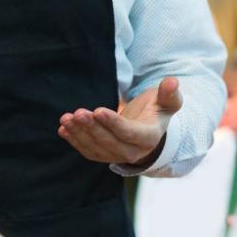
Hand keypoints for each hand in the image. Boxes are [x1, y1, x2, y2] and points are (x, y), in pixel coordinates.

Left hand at [58, 77, 181, 166]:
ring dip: (79, 134)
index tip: (98, 110)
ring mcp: (117, 155)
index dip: (113, 123)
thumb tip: (172, 81)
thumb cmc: (157, 110)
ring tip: (67, 118)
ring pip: (96, 148)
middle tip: (78, 113)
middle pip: (109, 142)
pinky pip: (88, 150)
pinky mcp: (104, 154)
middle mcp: (133, 152)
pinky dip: (75, 140)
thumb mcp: (167, 101)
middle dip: (92, 128)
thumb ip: (169, 93)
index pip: (129, 133)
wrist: (149, 128)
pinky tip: (64, 128)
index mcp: (149, 138)